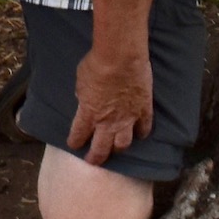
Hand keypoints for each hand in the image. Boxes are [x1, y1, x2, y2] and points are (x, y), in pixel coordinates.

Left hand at [67, 45, 152, 168]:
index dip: (75, 142)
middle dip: (95, 157)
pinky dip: (141, 133)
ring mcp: (127, 119)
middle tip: (93, 160)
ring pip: (123, 144)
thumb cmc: (96, 64)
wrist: (121, 57)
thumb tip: (86, 99)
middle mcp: (107, 122)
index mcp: (88, 114)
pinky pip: (144, 128)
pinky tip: (140, 135)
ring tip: (116, 149)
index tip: (74, 144)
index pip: (78, 136)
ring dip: (118, 148)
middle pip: (101, 149)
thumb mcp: (81, 81)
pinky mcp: (143, 111)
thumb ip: (84, 95)